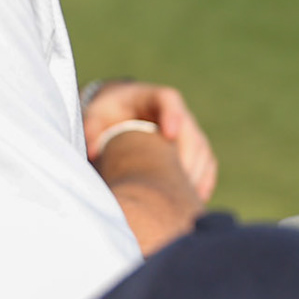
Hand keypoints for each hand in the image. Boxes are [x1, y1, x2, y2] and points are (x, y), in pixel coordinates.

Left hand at [83, 81, 217, 201]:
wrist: (120, 114)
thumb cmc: (106, 114)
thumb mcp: (95, 115)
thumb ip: (91, 129)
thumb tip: (92, 152)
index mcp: (152, 98)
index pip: (169, 100)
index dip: (173, 115)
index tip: (170, 135)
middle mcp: (176, 113)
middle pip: (190, 131)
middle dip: (186, 156)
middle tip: (174, 182)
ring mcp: (188, 131)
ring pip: (201, 150)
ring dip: (195, 173)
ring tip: (180, 199)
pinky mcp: (194, 149)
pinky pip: (206, 164)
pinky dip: (203, 182)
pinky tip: (194, 201)